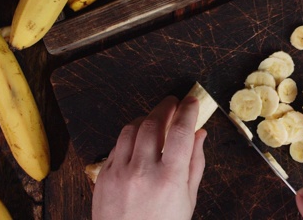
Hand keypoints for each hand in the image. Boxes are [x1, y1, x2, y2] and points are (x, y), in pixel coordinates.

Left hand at [92, 95, 206, 219]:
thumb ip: (195, 163)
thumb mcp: (187, 200)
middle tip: (174, 104)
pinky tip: (139, 141)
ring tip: (157, 121)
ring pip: (131, 129)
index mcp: (169, 179)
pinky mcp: (103, 176)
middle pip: (153, 123)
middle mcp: (142, 172)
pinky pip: (116, 145)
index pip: (180, 132)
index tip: (191, 102)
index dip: (187, 111)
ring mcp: (119, 173)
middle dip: (165, 108)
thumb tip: (200, 134)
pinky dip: (130, 137)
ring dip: (146, 119)